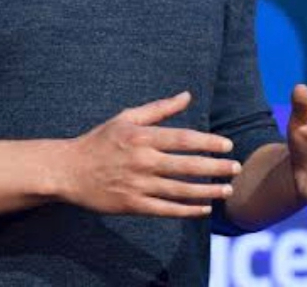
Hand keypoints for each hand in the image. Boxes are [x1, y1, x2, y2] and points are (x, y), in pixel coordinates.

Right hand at [60, 91, 241, 217]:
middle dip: (215, 167)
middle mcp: (141, 161)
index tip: (227, 145)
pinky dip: (188, 210)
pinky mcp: (133, 205)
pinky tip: (204, 208)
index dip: (207, 142)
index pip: (181, 139)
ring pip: (180, 191)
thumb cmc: (101, 140)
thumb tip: (187, 96)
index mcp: (141, 137)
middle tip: (236, 168)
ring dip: (207, 191)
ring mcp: (138, 185)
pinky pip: (166, 210)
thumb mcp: (126, 117)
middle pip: (186, 166)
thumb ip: (159, 108)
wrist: (70, 170)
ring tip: (227, 190)